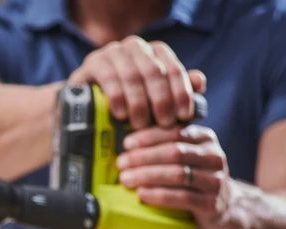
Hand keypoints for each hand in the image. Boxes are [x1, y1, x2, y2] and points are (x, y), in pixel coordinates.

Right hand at [68, 36, 205, 129]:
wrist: (85, 107)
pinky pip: (109, 78)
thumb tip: (200, 82)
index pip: (173, 69)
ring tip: (139, 125)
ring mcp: (113, 52)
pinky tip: (120, 114)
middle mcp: (136, 47)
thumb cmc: (125, 106)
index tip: (183, 117)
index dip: (181, 93)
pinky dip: (117, 98)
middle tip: (162, 124)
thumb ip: (175, 92)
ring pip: (133, 75)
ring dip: (139, 103)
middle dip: (161, 100)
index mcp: (155, 52)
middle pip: (154, 71)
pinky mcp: (93, 62)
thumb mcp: (153, 102)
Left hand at [117, 124, 232, 228]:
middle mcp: (214, 157)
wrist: (221, 207)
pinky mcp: (212, 203)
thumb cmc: (193, 179)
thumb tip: (128, 143)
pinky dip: (158, 195)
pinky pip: (182, 197)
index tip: (127, 144)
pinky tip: (141, 194)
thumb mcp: (185, 157)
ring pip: (177, 174)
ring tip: (126, 179)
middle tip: (121, 164)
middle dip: (144, 157)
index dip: (149, 137)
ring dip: (147, 176)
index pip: (175, 132)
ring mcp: (215, 181)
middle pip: (175, 153)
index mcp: (205, 139)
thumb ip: (165, 146)